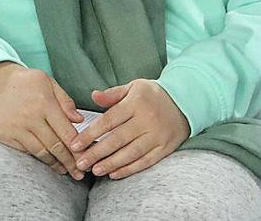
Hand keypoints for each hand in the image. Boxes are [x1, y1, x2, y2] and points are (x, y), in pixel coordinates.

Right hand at [0, 61, 85, 178]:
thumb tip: (79, 120)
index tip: (87, 158)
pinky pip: (26, 151)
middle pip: (56, 146)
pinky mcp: (4, 135)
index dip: (79, 148)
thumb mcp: (46, 81)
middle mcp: (30, 116)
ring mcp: (16, 127)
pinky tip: (48, 162)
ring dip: (56, 164)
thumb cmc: (23, 82)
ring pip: (41, 152)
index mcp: (44, 102)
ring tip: (66, 171)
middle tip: (80, 173)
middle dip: (70, 162)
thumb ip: (65, 101)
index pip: (66, 132)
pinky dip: (39, 158)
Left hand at [69, 79, 189, 178]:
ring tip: (95, 170)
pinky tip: (115, 173)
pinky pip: (146, 161)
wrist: (185, 102)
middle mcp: (147, 120)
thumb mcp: (133, 87)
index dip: (91, 133)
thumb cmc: (152, 94)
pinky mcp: (165, 148)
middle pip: (118, 139)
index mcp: (136, 103)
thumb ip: (112, 94)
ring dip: (111, 163)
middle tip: (80, 163)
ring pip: (131, 153)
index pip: (109, 121)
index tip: (75, 144)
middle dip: (97, 153)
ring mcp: (157, 136)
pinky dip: (130, 169)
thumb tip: (93, 96)